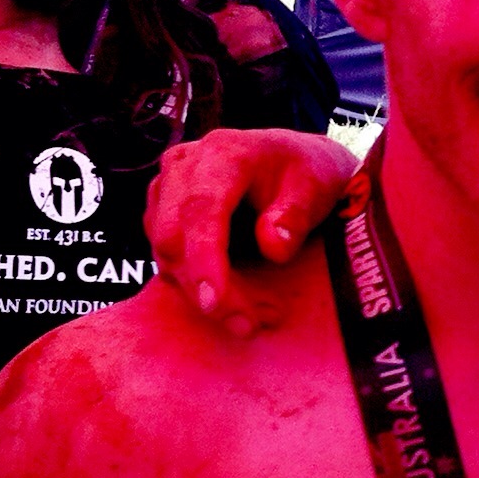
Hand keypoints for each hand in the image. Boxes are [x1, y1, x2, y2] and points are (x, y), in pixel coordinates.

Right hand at [145, 127, 357, 332]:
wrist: (294, 161)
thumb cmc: (308, 173)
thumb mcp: (316, 188)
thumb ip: (295, 216)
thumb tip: (272, 249)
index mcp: (224, 153)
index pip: (201, 209)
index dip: (204, 260)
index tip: (215, 303)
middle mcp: (184, 165)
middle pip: (174, 238)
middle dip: (206, 289)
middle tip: (249, 324)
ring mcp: (167, 187)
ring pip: (166, 254)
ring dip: (202, 293)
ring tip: (253, 316)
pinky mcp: (162, 210)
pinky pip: (168, 257)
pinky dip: (196, 284)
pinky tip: (235, 299)